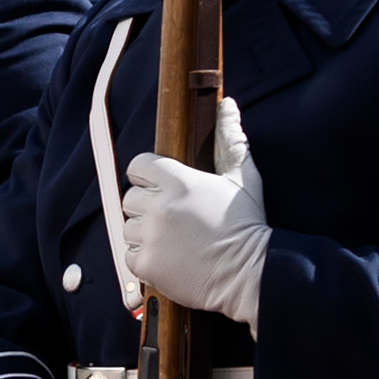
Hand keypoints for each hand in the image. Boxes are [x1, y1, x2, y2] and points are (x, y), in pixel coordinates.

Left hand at [116, 98, 265, 324]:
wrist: (251, 274)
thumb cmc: (247, 224)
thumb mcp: (244, 178)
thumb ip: (231, 140)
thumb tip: (227, 104)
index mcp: (179, 182)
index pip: (138, 165)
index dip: (149, 175)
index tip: (164, 187)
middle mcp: (160, 207)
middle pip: (129, 197)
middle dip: (147, 206)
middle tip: (176, 218)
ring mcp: (150, 236)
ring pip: (127, 226)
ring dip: (145, 232)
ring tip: (176, 239)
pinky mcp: (146, 264)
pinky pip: (129, 254)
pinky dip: (144, 257)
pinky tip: (171, 257)